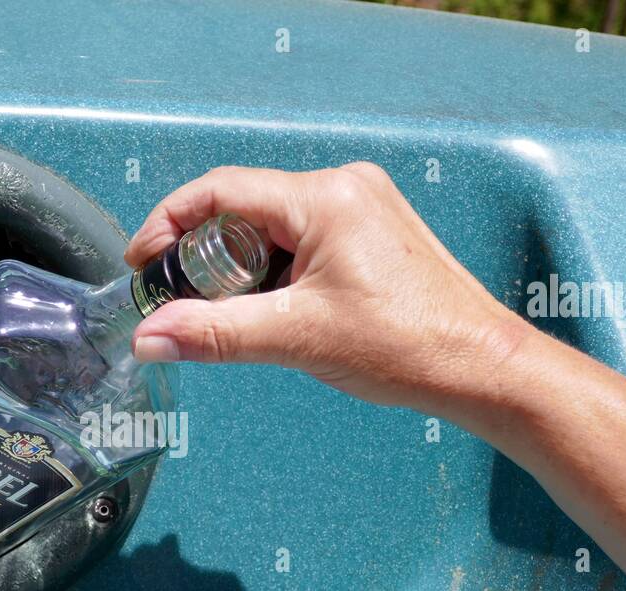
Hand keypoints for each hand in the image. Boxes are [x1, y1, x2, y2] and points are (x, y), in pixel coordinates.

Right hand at [126, 163, 533, 414]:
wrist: (481, 367)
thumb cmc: (409, 346)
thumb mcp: (296, 338)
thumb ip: (214, 333)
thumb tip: (150, 337)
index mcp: (325, 197)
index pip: (221, 190)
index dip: (169, 223)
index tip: (144, 263)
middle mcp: (344, 187)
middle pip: (244, 207)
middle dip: (205, 255)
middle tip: (186, 303)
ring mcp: (362, 207)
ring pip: (272, 226)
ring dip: (241, 268)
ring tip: (236, 317)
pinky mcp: (372, 233)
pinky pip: (302, 240)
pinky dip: (274, 272)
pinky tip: (276, 312)